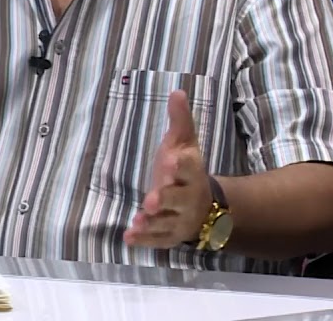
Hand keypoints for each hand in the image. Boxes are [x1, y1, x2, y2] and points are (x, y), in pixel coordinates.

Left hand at [124, 90, 211, 248]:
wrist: (204, 206)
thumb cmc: (185, 170)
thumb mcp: (184, 144)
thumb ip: (180, 121)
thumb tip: (177, 91)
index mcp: (192, 173)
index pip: (189, 168)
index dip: (181, 165)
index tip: (171, 160)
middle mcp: (188, 197)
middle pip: (179, 199)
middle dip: (167, 199)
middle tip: (152, 199)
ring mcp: (179, 219)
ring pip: (167, 223)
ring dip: (152, 223)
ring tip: (138, 220)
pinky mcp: (169, 235)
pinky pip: (157, 240)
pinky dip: (144, 240)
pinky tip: (128, 237)